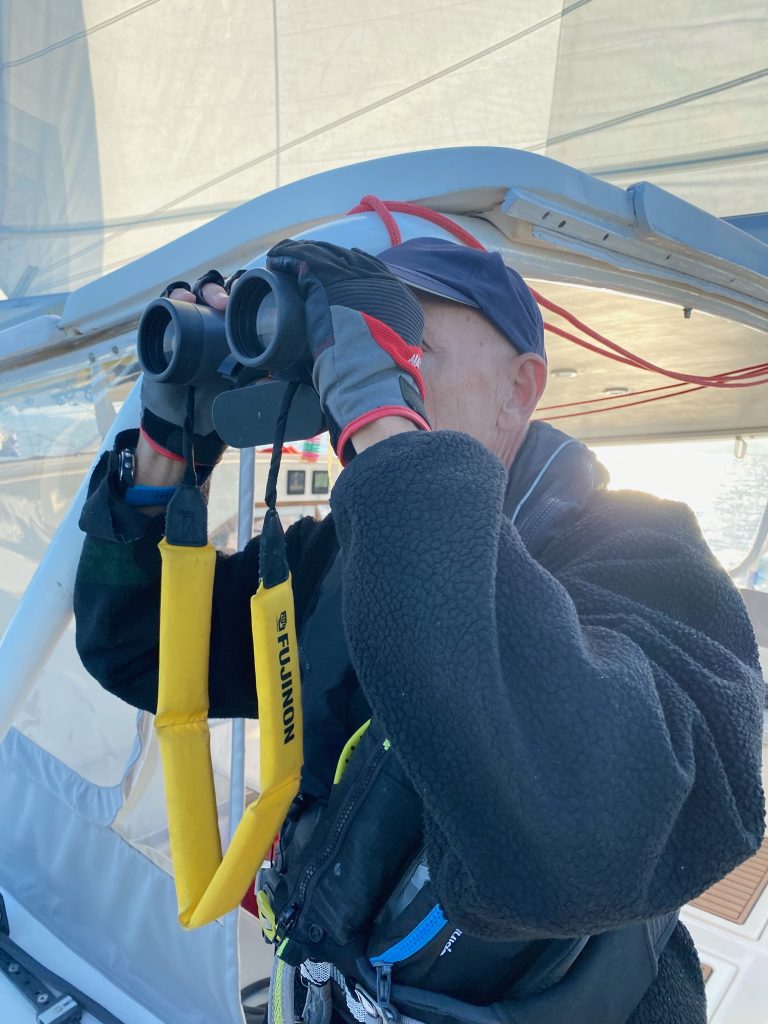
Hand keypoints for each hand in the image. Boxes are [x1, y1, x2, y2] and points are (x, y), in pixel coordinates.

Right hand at [140, 269, 240, 464]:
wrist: (179, 421)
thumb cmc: (212, 403)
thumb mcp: (238, 394)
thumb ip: (256, 387)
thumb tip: (273, 379)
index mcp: (233, 331)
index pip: (242, 302)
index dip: (248, 294)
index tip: (255, 297)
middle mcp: (211, 320)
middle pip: (220, 291)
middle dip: (225, 290)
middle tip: (228, 303)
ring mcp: (186, 320)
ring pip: (196, 291)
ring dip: (205, 289)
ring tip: (211, 301)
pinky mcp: (163, 327)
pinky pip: (167, 303)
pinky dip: (174, 295)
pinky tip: (183, 298)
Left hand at [266, 240, 428, 463]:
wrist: (372, 377)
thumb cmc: (380, 375)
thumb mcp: (394, 349)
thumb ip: (382, 334)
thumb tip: (370, 341)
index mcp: (397, 295)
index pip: (371, 269)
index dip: (352, 266)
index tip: (338, 267)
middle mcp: (377, 280)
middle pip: (346, 258)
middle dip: (325, 256)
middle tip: (306, 258)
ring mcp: (352, 279)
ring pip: (323, 254)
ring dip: (303, 253)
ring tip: (284, 256)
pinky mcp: (326, 281)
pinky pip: (303, 259)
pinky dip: (287, 257)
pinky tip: (276, 259)